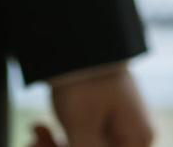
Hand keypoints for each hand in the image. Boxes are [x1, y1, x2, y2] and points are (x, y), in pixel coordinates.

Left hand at [31, 65, 153, 146]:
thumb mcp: (82, 128)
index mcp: (138, 141)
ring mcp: (118, 129)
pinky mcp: (101, 122)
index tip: (52, 146)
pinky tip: (39, 131)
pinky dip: (58, 141)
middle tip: (34, 144)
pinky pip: (81, 141)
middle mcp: (133, 137)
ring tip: (35, 133)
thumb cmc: (85, 80)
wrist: (78, 37)